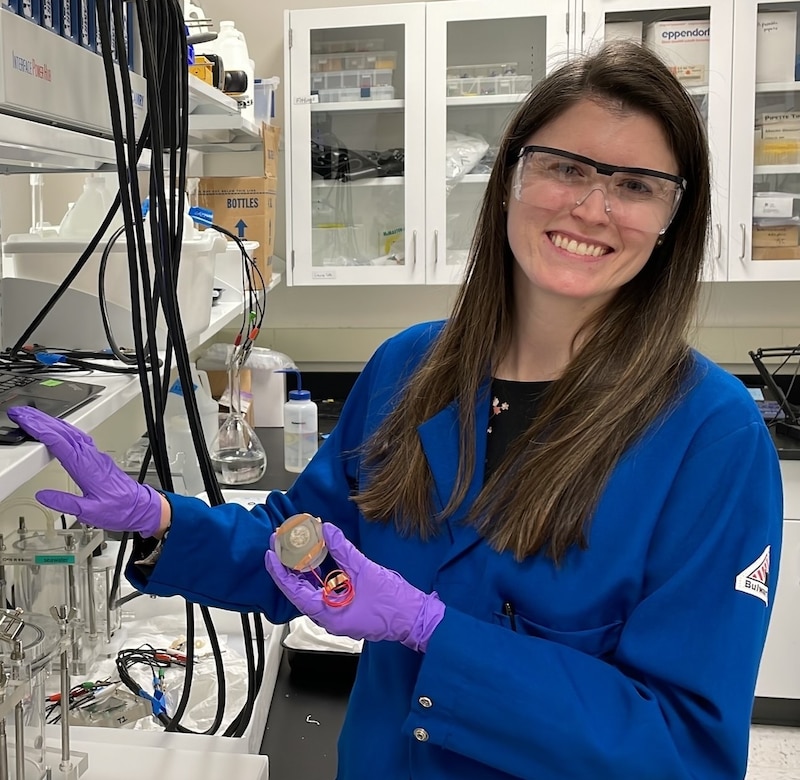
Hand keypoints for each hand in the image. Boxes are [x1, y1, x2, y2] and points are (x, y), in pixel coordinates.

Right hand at [7, 406, 162, 536]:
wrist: (140, 506)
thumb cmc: (120, 509)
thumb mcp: (89, 512)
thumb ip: (65, 503)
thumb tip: (43, 495)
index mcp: (86, 467)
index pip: (59, 442)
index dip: (40, 429)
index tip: (24, 420)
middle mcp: (90, 457)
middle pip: (63, 432)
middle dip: (40, 420)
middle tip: (21, 412)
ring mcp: (95, 456)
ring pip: (71, 432)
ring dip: (52, 422)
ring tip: (34, 416)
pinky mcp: (97, 458)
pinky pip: (79, 437)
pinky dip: (65, 429)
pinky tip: (59, 428)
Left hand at [264, 522, 445, 651]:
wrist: (416, 618)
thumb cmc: (393, 604)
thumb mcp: (365, 570)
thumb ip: (343, 550)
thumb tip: (327, 531)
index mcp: (328, 614)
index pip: (294, 591)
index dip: (279, 570)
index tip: (271, 552)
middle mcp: (329, 617)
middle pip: (300, 590)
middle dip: (289, 565)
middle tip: (281, 543)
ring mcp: (339, 613)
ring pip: (313, 590)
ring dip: (304, 568)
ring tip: (296, 547)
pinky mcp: (348, 608)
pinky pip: (326, 591)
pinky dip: (320, 574)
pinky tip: (320, 559)